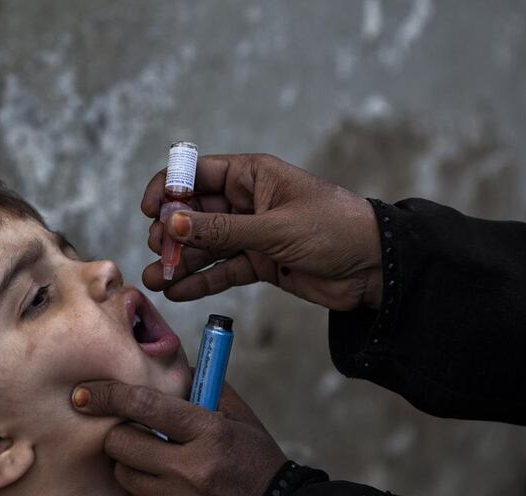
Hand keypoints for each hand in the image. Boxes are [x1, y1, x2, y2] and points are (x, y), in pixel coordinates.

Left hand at [71, 380, 286, 495]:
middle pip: (121, 444)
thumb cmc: (256, 462)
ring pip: (124, 476)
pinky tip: (172, 493)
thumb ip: (204, 388)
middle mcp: (190, 471)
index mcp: (208, 433)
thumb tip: (166, 366)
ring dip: (134, 466)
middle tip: (137, 434)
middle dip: (122, 434)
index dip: (109, 394)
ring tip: (162, 465)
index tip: (85, 393)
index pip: (145, 405)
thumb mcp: (239, 418)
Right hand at [142, 153, 382, 310]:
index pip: (197, 173)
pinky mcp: (259, 262)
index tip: (150, 210)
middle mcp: (247, 201)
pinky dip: (200, 280)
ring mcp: (251, 233)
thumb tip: (174, 223)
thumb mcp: (275, 227)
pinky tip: (177, 291)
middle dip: (172, 232)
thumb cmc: (334, 229)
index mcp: (252, 175)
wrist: (375, 268)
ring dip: (179, 261)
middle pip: (195, 212)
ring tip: (155, 279)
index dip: (169, 188)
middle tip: (159, 251)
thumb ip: (223, 229)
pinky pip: (221, 269)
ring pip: (205, 244)